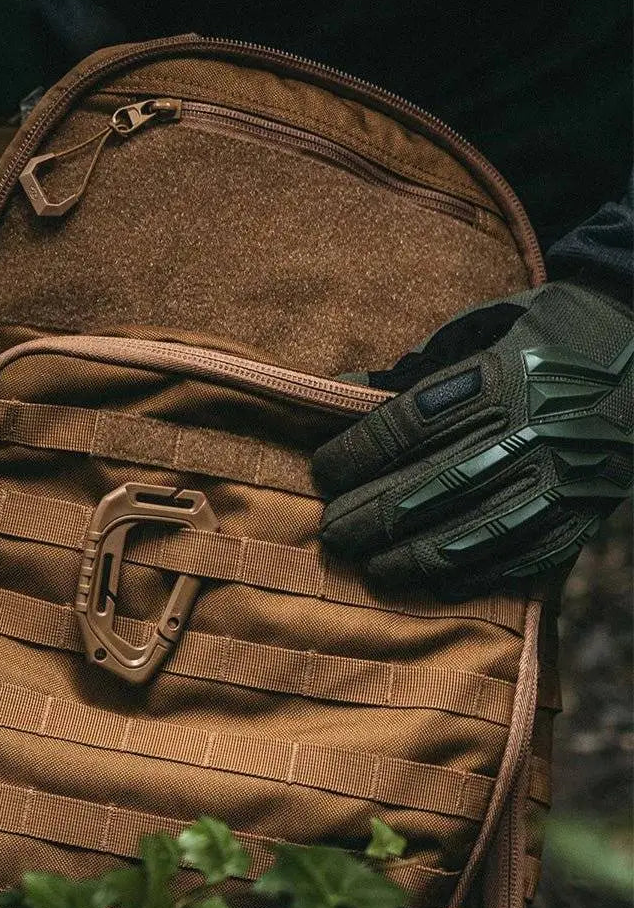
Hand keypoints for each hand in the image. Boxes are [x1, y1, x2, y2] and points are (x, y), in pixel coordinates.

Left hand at [313, 282, 632, 597]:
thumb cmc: (543, 335)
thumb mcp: (480, 327)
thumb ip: (413, 366)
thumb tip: (338, 388)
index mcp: (502, 373)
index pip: (408, 424)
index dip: (357, 453)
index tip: (323, 471)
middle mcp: (534, 428)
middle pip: (431, 485)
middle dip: (371, 514)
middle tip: (331, 531)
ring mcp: (564, 475)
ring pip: (472, 530)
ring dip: (411, 555)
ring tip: (368, 564)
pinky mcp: (585, 510)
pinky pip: (520, 554)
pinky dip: (470, 573)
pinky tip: (429, 580)